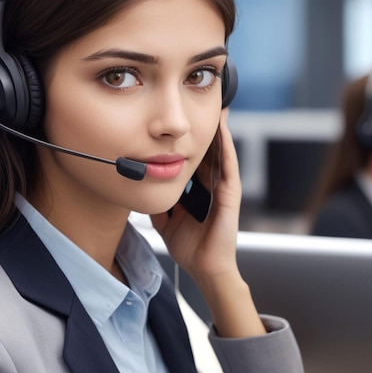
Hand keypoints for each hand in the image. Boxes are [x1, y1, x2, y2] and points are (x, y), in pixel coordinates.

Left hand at [150, 110, 264, 336]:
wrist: (204, 268)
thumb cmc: (189, 246)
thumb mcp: (165, 220)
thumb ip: (158, 202)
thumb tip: (141, 188)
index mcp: (197, 190)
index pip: (192, 159)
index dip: (187, 141)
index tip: (179, 123)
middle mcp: (211, 186)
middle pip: (208, 151)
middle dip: (204, 129)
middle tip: (200, 104)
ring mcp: (223, 189)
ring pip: (221, 153)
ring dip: (219, 131)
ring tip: (217, 108)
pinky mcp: (230, 195)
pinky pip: (228, 167)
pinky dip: (225, 149)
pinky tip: (222, 132)